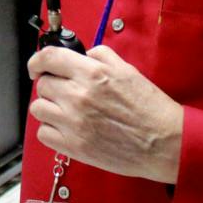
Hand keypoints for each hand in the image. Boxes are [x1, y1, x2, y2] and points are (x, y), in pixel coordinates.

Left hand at [28, 45, 184, 183]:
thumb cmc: (150, 107)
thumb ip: (100, 57)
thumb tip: (81, 56)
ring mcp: (73, 123)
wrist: (165, 143)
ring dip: (49, 108)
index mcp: (92, 73)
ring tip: (66, 112)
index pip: (49, 58)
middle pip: (43, 85)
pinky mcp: (73, 147)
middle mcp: (78, 96)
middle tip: (67, 94)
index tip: (37, 67)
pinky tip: (67, 129)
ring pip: (38, 108)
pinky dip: (52, 131)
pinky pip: (43, 134)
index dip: (37, 61)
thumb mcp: (128, 70)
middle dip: (52, 86)